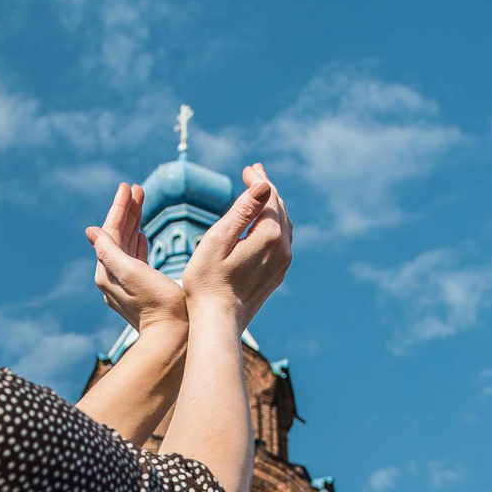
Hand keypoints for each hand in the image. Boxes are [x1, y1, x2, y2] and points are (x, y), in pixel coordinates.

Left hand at [84, 183, 188, 335]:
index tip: (128, 186)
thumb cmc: (158, 304)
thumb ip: (110, 251)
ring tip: (141, 201)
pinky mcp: (139, 290)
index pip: (110, 232)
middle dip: (127, 211)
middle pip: (117, 236)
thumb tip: (90, 231)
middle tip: (137, 188)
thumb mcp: (131, 273)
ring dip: (134, 223)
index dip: (119, 208)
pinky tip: (142, 234)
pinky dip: (138, 243)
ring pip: (126, 245)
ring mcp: (126, 284)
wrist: (173, 337)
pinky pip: (135, 259)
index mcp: (107, 271)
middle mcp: (112, 277)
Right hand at [178, 163, 290, 333]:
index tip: (247, 169)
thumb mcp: (218, 241)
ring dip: (272, 206)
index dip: (258, 181)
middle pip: (280, 209)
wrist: (218, 323)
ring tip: (260, 193)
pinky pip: (282, 241)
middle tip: (254, 173)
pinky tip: (264, 223)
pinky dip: (274, 224)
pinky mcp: (277, 275)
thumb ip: (242, 211)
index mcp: (269, 237)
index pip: (269, 198)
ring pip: (283, 225)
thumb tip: (265, 185)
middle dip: (267, 189)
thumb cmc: (208, 282)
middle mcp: (282, 249)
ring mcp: (282, 264)